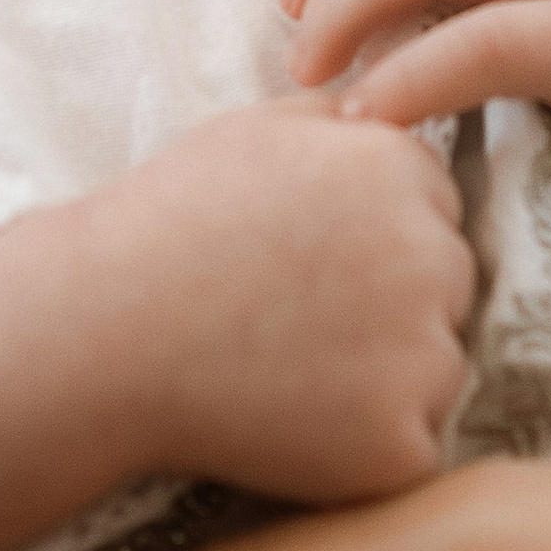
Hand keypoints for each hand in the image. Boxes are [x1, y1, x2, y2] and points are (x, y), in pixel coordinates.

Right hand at [89, 99, 474, 504]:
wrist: (102, 331)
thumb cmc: (168, 223)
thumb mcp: (255, 130)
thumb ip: (342, 117)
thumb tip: (395, 104)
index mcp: (403, 172)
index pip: (437, 208)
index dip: (373, 238)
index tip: (309, 258)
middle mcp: (432, 256)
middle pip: (448, 286)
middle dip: (393, 302)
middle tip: (293, 317)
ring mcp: (422, 356)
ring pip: (436, 369)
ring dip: (385, 376)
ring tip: (285, 369)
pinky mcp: (399, 442)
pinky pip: (407, 444)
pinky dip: (361, 445)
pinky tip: (289, 422)